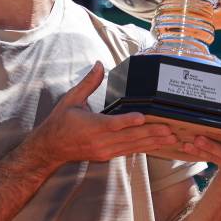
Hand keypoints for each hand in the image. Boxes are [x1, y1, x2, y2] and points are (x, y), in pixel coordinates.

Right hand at [29, 62, 177, 166]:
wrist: (50, 148)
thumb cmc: (59, 122)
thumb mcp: (70, 100)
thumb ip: (88, 83)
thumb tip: (99, 64)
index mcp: (90, 125)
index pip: (112, 123)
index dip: (128, 121)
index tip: (143, 117)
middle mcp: (99, 140)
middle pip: (128, 137)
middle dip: (151, 133)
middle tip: (170, 128)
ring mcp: (104, 150)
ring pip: (132, 146)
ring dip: (152, 142)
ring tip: (170, 138)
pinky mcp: (107, 155)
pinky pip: (128, 151)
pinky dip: (143, 148)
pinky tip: (157, 145)